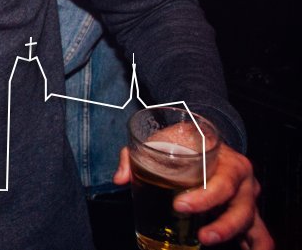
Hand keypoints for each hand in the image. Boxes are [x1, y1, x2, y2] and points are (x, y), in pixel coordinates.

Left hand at [115, 146, 272, 247]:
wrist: (203, 140)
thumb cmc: (182, 143)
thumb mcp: (160, 140)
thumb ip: (135, 156)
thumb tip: (120, 178)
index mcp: (228, 162)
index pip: (222, 181)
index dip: (205, 197)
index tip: (179, 206)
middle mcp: (244, 182)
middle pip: (241, 208)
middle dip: (222, 225)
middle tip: (201, 236)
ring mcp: (248, 201)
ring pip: (251, 223)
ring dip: (234, 236)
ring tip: (207, 242)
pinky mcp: (247, 216)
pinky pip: (258, 235)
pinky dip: (256, 246)